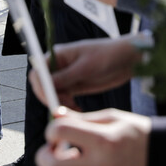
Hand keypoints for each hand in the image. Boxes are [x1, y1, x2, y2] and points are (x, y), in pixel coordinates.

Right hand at [29, 36, 143, 108]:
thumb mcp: (85, 66)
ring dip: (59, 104)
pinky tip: (78, 111)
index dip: (40, 86)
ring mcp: (66, 77)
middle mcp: (59, 66)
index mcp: (58, 55)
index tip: (51, 98)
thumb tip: (45, 84)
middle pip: (42, 85)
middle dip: (50, 98)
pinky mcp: (75, 87)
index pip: (38, 71)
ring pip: (53, 94)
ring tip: (75, 110)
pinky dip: (67, 107)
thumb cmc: (107, 55)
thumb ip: (65, 76)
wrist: (127, 59)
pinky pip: (63, 99)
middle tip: (64, 108)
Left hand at [36, 107, 151, 165]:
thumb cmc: (138, 133)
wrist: (164, 159)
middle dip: (45, 154)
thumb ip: (82, 118)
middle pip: (52, 164)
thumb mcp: (112, 117)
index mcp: (104, 139)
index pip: (60, 132)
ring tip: (66, 160)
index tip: (58, 130)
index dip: (52, 129)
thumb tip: (56, 115)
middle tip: (54, 148)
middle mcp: (101, 163)